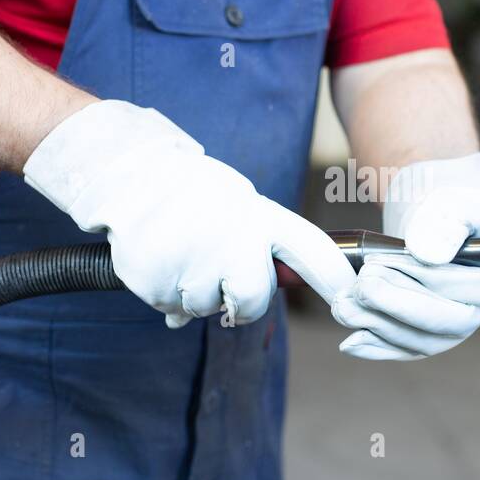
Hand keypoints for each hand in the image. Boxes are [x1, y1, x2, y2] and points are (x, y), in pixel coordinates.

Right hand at [24, 100, 355, 326]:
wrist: (128, 172)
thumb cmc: (192, 192)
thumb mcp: (235, 204)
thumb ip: (252, 247)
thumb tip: (243, 306)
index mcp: (258, 214)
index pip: (311, 250)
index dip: (336, 279)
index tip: (351, 299)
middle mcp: (231, 237)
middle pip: (254, 301)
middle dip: (240, 304)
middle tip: (221, 281)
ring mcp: (192, 259)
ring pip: (205, 306)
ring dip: (193, 291)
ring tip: (179, 249)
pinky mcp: (156, 277)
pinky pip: (169, 305)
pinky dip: (162, 290)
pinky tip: (157, 255)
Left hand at [333, 152, 479, 360]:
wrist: (439, 228)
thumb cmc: (451, 216)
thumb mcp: (457, 207)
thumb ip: (449, 225)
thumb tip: (428, 253)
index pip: (445, 290)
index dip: (407, 278)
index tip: (375, 262)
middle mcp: (470, 317)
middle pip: (427, 323)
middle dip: (386, 303)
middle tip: (359, 280)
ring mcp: (445, 333)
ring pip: (407, 339)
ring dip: (371, 322)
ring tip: (343, 302)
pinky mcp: (420, 340)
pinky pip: (397, 351)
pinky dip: (371, 348)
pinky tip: (349, 341)